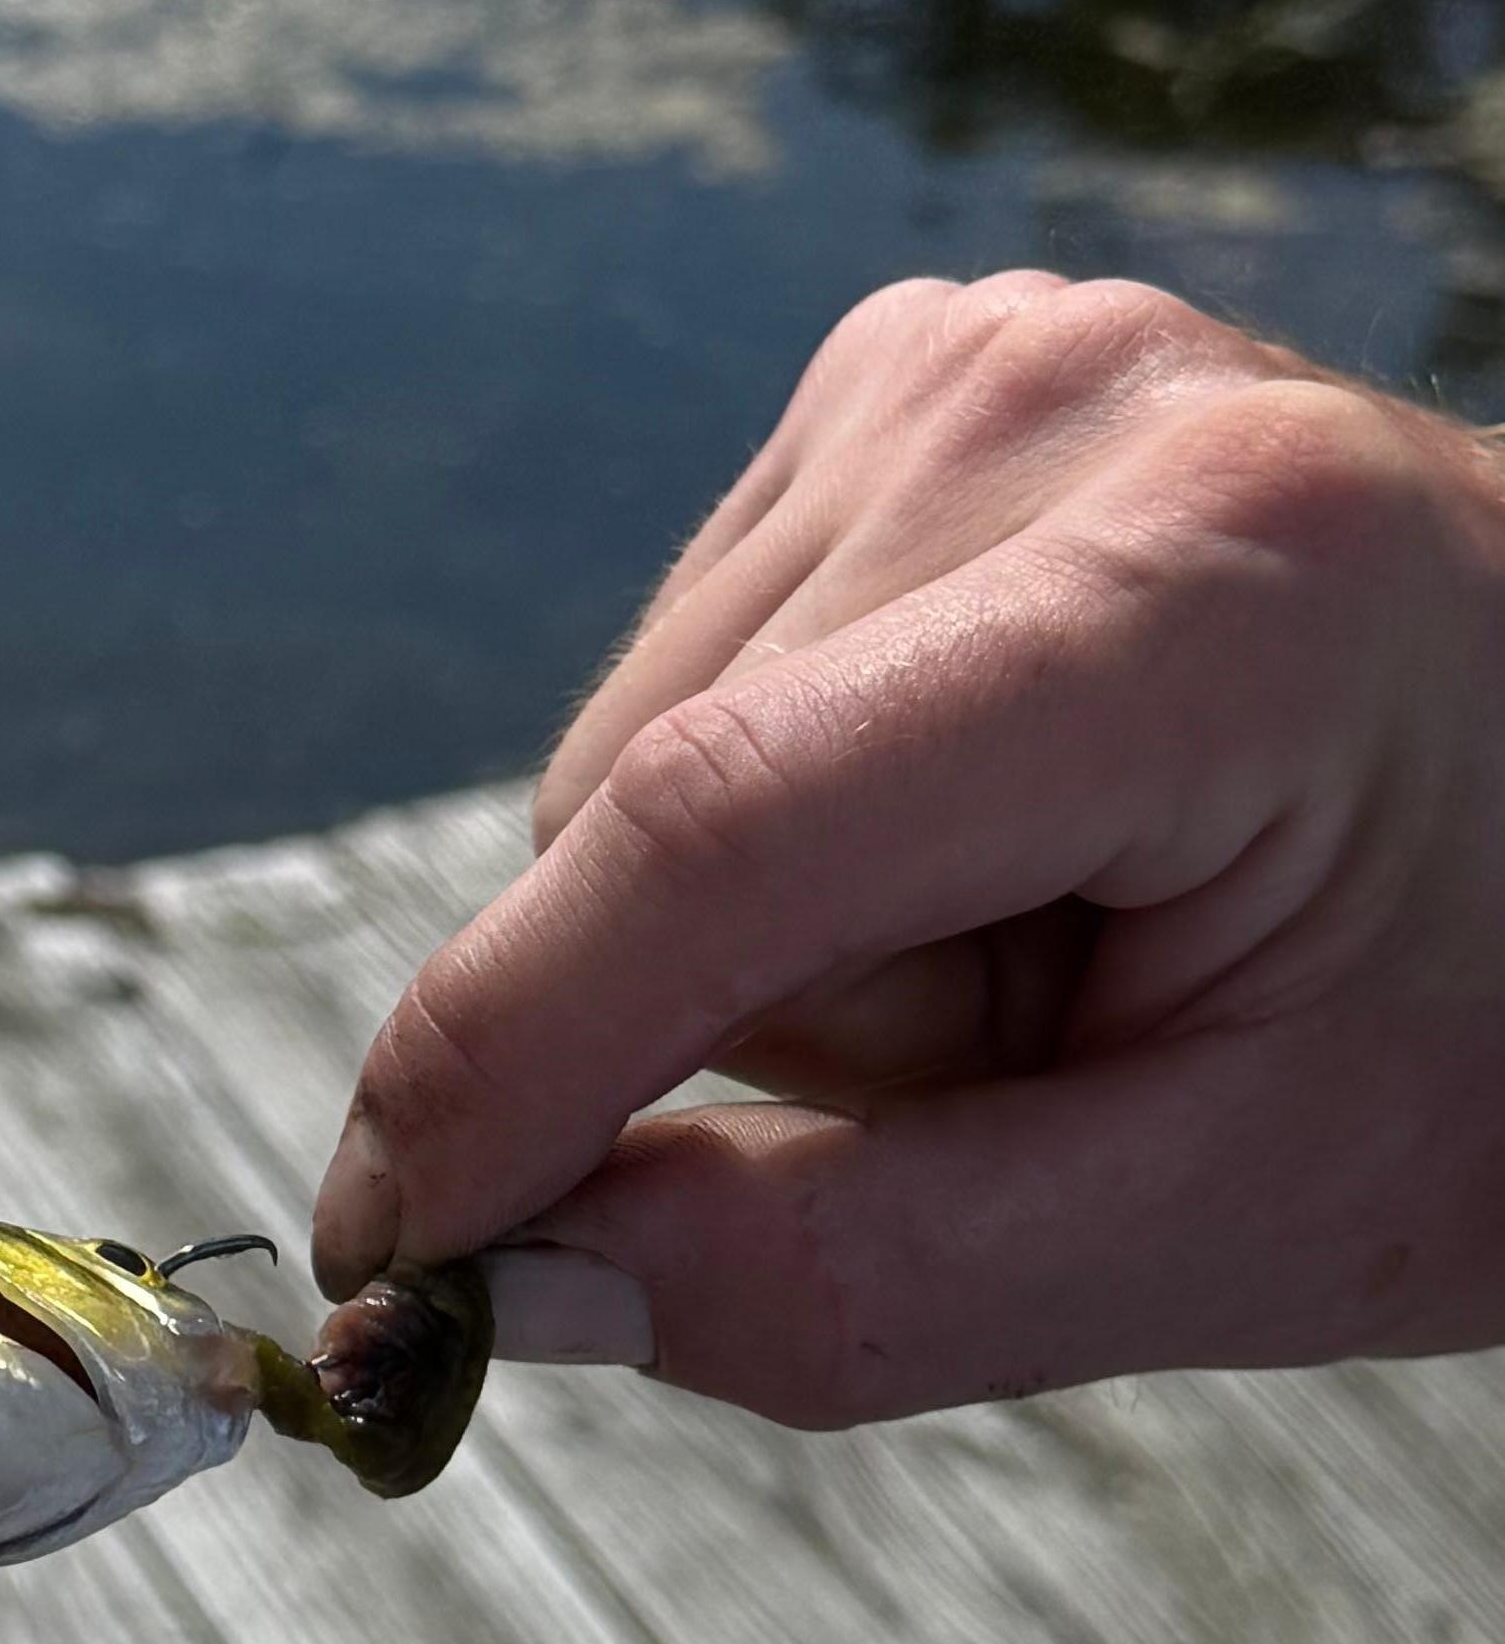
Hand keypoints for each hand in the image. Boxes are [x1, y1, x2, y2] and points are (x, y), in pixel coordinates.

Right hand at [313, 273, 1504, 1423]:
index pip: (721, 828)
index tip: (385, 1264)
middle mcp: (1048, 396)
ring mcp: (968, 350)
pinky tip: (1019, 822)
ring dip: (797, 936)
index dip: (506, 1063)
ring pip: (639, 770)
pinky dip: (808, 823)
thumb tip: (512, 1293)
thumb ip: (873, 1283)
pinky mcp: (905, 370)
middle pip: (656, 820)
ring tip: (1073, 929)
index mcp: (1209, 582)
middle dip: (782, 1029)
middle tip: (1066, 1061)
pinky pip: (693, 684)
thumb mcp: (1258, 1224)